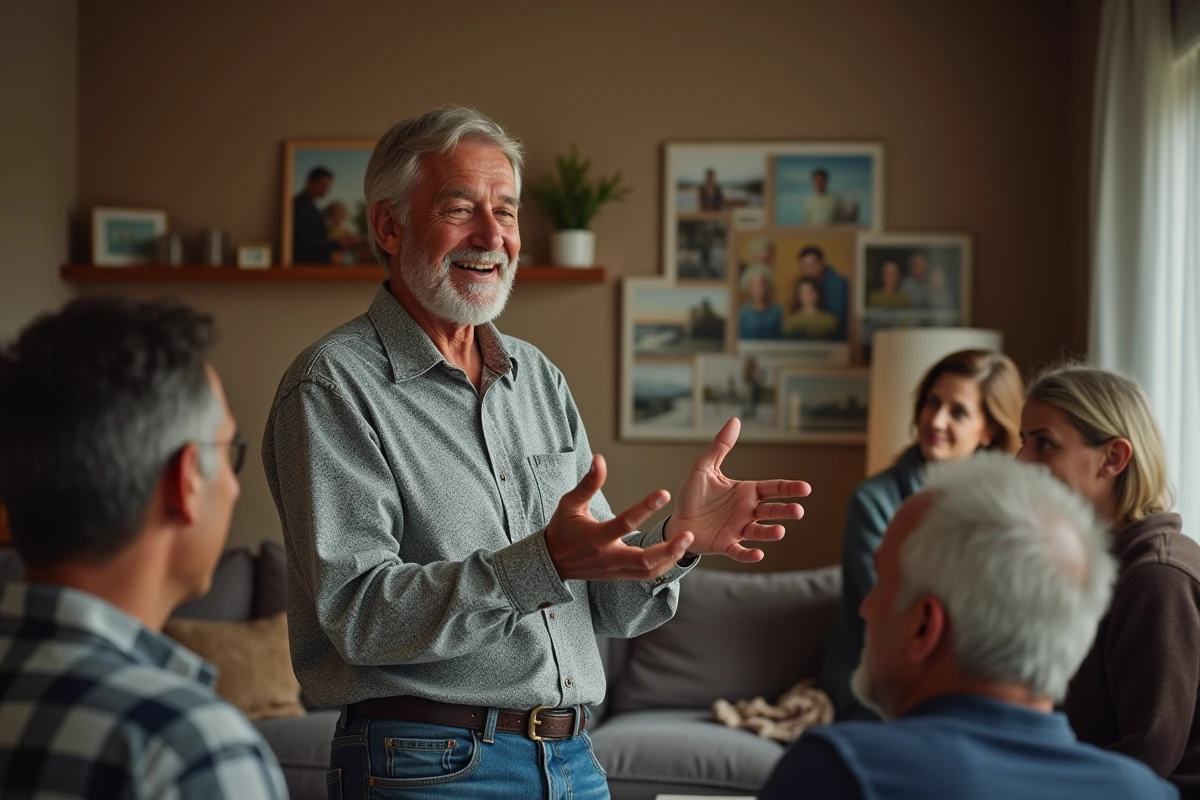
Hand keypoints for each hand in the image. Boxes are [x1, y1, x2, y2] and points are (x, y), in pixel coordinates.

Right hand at [545, 455, 693, 581]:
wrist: (552, 563)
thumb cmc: (562, 529)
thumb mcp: (570, 504)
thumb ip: (588, 483)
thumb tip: (599, 459)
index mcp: (596, 537)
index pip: (624, 522)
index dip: (645, 507)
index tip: (664, 493)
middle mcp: (608, 557)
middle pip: (643, 559)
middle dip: (668, 549)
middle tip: (688, 534)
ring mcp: (615, 570)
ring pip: (648, 572)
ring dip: (670, 558)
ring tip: (687, 542)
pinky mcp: (619, 577)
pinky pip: (646, 576)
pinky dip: (663, 566)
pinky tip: (676, 553)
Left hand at [666, 418, 810, 562]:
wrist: (677, 521)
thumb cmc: (693, 495)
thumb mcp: (704, 467)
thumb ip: (720, 446)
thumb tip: (735, 420)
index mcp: (746, 492)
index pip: (773, 488)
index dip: (789, 489)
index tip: (806, 489)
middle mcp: (747, 511)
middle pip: (771, 511)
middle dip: (785, 511)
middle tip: (798, 511)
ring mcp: (738, 529)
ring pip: (759, 532)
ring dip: (770, 533)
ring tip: (780, 531)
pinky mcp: (725, 545)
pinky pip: (739, 551)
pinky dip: (749, 554)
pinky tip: (759, 554)